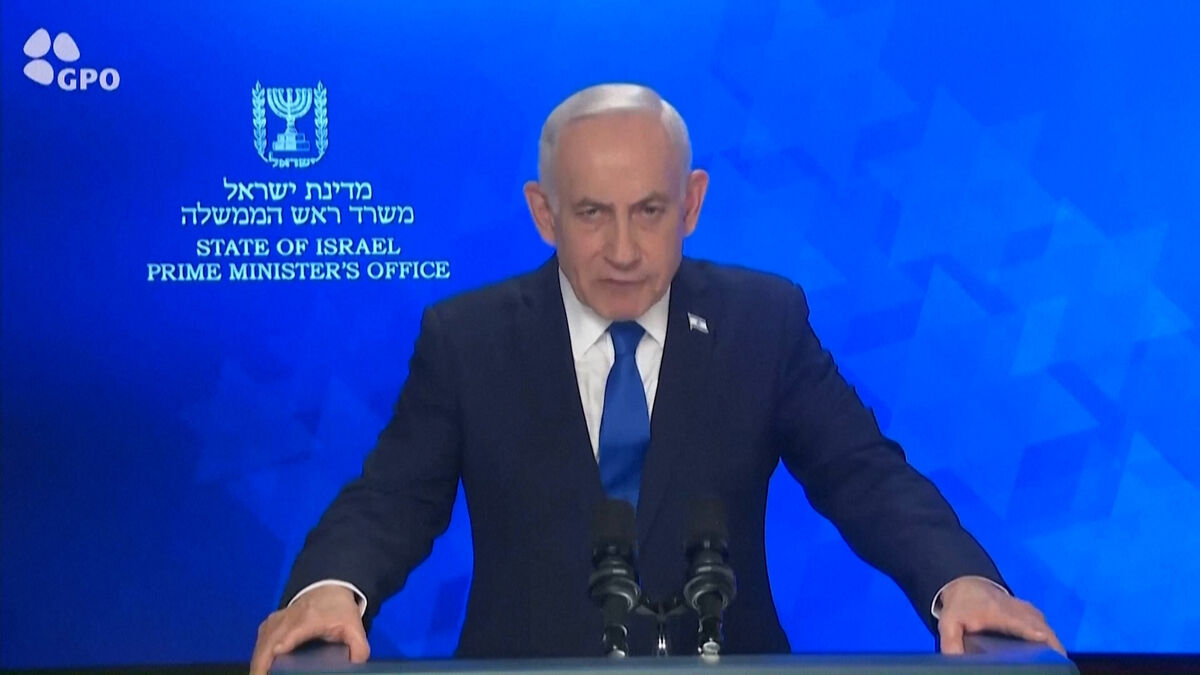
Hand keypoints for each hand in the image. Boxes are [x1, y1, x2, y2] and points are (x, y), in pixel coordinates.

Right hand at [250, 585, 369, 674]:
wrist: (327, 590)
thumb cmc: (338, 611)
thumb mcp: (353, 626)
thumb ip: (358, 647)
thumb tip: (356, 664)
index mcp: (309, 618)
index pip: (293, 630)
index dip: (284, 642)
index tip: (278, 650)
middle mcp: (287, 619)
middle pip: (269, 642)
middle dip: (264, 664)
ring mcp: (274, 622)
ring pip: (260, 647)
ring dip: (259, 665)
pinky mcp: (267, 627)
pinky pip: (258, 647)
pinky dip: (258, 661)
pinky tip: (261, 672)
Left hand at [937, 576, 1064, 655]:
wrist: (967, 584)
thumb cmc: (960, 606)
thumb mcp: (949, 623)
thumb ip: (951, 643)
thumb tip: (954, 662)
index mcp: (1000, 613)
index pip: (1023, 624)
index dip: (1034, 633)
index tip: (1046, 643)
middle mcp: (1019, 610)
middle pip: (1042, 628)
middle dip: (1052, 646)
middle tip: (1058, 664)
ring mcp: (1028, 611)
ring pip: (1047, 628)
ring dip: (1053, 644)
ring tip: (1057, 663)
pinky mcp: (1032, 614)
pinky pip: (1046, 627)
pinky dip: (1051, 639)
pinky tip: (1052, 655)